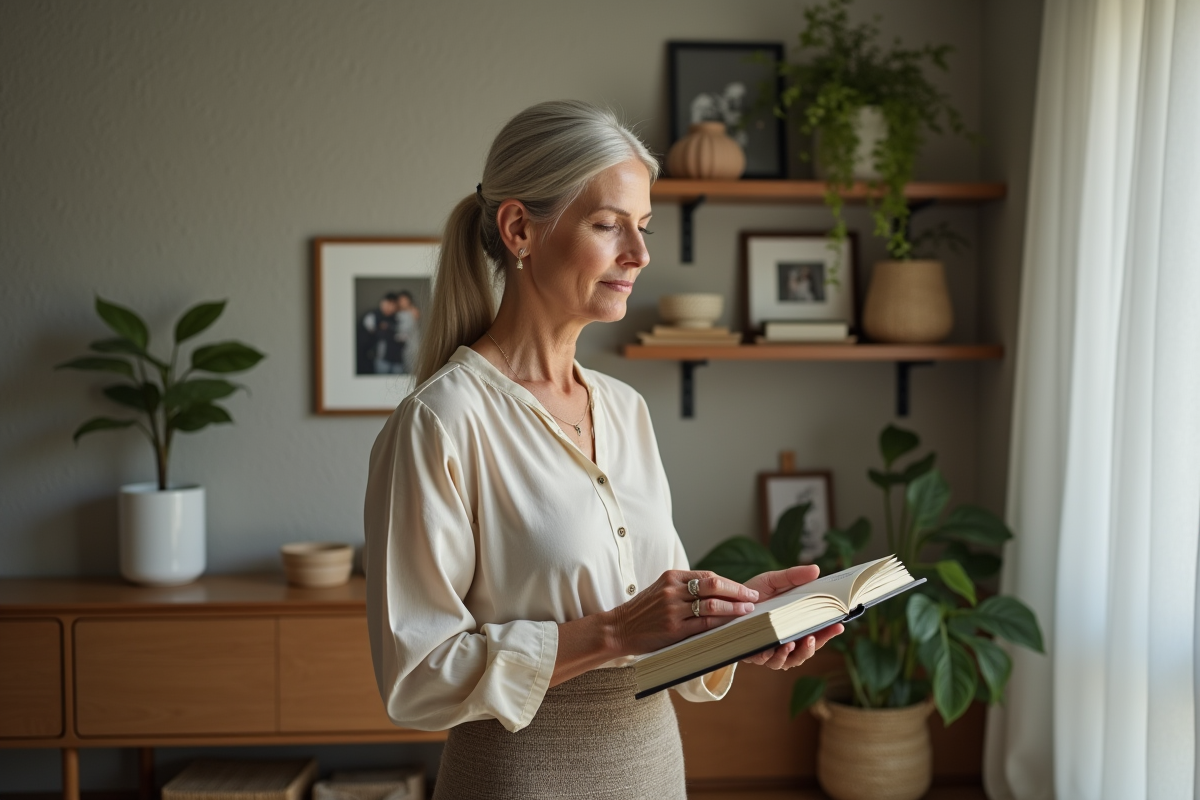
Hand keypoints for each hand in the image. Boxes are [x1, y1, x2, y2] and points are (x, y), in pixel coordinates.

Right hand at [610, 570, 757, 656]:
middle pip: (714, 586)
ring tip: (748, 611)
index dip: (730, 583)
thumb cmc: (643, 611)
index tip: (745, 589)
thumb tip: (718, 592)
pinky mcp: (673, 629)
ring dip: (734, 608)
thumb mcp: (661, 590)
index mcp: (671, 576)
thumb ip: (685, 588)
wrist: (618, 628)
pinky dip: (721, 624)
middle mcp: (672, 590)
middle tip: (753, 597)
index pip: (708, 576)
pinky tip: (732, 625)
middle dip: (738, 591)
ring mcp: (672, 609)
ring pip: (712, 605)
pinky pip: (703, 624)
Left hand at [740, 565, 843, 669]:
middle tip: (815, 637)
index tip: (839, 625)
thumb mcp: (774, 581)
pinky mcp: (753, 654)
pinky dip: (773, 655)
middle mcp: (784, 641)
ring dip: (795, 654)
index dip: (828, 632)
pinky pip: (766, 660)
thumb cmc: (752, 593)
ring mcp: (769, 650)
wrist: (724, 601)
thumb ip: (794, 577)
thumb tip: (816, 569)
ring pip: (788, 661)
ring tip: (794, 643)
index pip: (816, 633)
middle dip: (814, 646)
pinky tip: (776, 647)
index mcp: (793, 626)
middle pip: (806, 651)